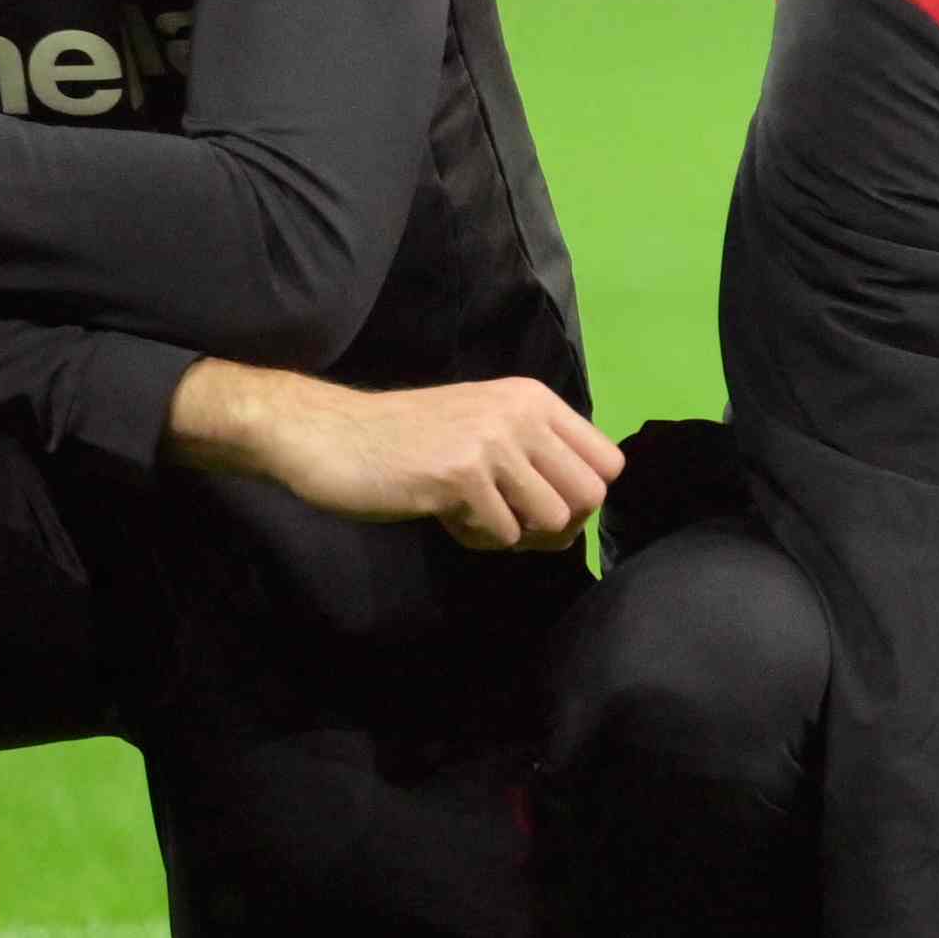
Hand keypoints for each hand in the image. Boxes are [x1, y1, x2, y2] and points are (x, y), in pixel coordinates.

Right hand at [166, 360, 621, 547]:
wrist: (329, 436)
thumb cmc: (407, 442)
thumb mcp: (484, 430)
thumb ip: (533, 461)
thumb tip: (578, 523)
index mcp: (534, 399)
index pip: (609, 462)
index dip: (581, 497)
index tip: (539, 505)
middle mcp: (522, 413)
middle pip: (590, 497)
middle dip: (555, 526)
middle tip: (509, 523)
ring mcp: (493, 441)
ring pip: (552, 520)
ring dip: (514, 533)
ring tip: (472, 516)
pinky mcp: (461, 474)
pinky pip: (502, 534)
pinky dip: (476, 538)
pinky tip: (443, 515)